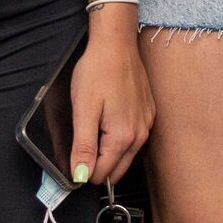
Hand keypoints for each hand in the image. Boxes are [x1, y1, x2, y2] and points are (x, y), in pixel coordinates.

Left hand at [69, 8, 153, 187]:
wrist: (116, 45)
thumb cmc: (97, 74)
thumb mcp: (83, 111)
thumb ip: (83, 147)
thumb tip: (81, 177)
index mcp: (123, 138)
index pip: (101, 174)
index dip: (82, 169)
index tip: (73, 152)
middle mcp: (140, 135)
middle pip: (116, 170)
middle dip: (97, 164)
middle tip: (80, 143)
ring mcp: (147, 124)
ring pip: (126, 156)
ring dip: (108, 152)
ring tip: (93, 129)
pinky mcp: (149, 114)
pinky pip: (134, 139)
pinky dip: (120, 139)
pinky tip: (108, 120)